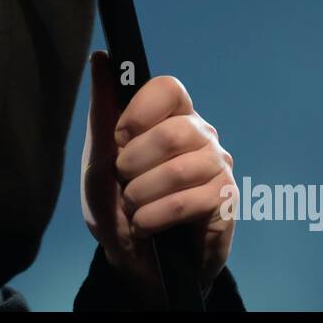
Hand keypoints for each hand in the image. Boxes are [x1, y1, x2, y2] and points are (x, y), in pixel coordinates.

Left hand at [80, 50, 236, 307]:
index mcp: (170, 118)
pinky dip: (156, 216)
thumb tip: (100, 58)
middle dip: (133, 164)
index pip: (169, 87)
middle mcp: (200, 136)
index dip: (140, 112)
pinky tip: (147, 225)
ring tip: (134, 209)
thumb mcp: (96, 164)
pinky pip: (190, 200)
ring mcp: (217, 167)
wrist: (136, 264)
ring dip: (142, 195)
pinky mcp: (226, 201)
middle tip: (124, 182)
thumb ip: (101, 113)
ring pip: (180, 168)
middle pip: (174, 130)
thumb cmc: (117, 209)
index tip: (119, 138)